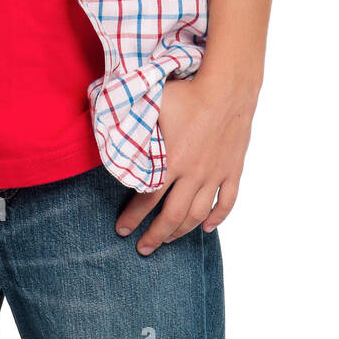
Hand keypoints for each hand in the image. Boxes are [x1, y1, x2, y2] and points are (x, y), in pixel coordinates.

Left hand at [115, 73, 255, 253]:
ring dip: (183, 231)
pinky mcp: (232, 170)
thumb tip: (107, 126)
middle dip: (156, 235)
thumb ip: (132, 121)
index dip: (133, 217)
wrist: (227, 89)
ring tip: (170, 240)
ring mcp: (215, 174)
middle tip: (143, 249)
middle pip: (173, 216)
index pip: (148, 199)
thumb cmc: (188, 92)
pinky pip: (227, 201)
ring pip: (199, 214)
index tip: (122, 230)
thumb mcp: (153, 104)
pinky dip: (218, 218)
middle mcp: (194, 174)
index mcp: (172, 161)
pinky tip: (208, 227)